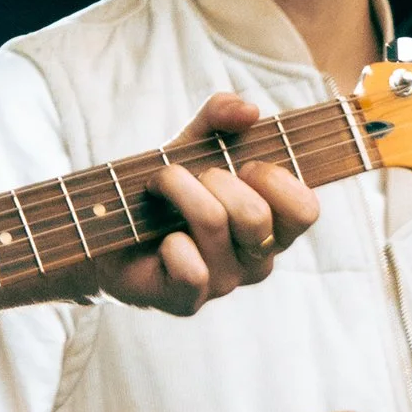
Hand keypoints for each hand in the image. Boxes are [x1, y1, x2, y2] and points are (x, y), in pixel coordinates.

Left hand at [101, 93, 320, 314]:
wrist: (106, 224)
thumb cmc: (165, 187)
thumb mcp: (193, 141)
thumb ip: (221, 117)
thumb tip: (250, 111)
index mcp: (272, 225)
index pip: (305, 209)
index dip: (275, 178)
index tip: (243, 164)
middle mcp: (256, 259)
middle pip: (256, 215)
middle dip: (214, 178)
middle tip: (190, 174)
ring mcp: (224, 283)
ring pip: (214, 223)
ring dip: (177, 188)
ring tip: (160, 185)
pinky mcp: (187, 301)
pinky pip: (190, 268)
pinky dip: (168, 242)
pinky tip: (158, 239)